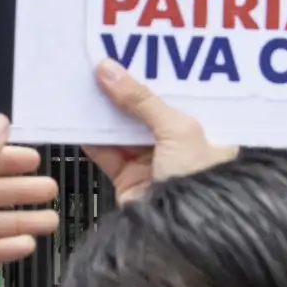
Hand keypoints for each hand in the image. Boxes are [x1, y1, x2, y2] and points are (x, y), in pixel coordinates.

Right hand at [82, 61, 237, 203]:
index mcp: (209, 129)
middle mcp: (181, 145)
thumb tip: (110, 71)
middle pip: (147, 109)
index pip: (180, 92)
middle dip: (126, 88)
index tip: (135, 50)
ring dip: (105, 109)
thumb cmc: (201, 183)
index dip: (158, 72)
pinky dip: (90, 136)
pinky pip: (106, 152)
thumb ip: (142, 100)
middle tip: (103, 60)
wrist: (182, 235)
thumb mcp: (178, 130)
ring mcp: (154, 162)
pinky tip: (78, 116)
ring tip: (85, 82)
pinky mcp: (129, 179)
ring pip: (123, 128)